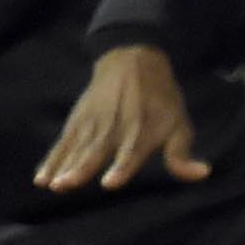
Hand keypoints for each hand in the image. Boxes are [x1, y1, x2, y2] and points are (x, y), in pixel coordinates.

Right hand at [36, 45, 203, 192]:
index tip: (110, 183)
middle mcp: (113, 127)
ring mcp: (92, 123)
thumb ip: (182, 153)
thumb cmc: (160, 98)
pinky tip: (41, 177)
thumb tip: (203, 173)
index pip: (130, 152)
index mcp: (140, 130)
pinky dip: (52, 159)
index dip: (121, 167)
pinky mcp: (78, 121)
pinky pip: (63, 143)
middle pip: (95, 151)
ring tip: (52, 185)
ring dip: (62, 166)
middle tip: (66, 185)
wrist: (132, 58)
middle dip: (80, 168)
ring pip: (76, 148)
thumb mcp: (179, 123)